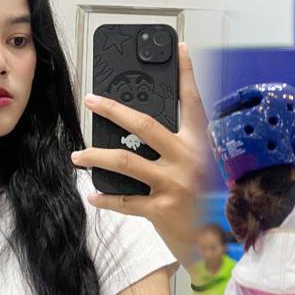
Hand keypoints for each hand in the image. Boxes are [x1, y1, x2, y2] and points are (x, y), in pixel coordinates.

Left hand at [72, 43, 209, 264]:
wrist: (216, 245)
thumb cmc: (205, 203)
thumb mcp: (201, 169)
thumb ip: (179, 149)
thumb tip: (140, 131)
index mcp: (200, 145)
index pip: (193, 102)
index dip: (187, 74)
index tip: (178, 49)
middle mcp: (188, 160)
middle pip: (144, 125)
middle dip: (112, 110)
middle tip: (91, 101)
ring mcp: (174, 184)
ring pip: (125, 161)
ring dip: (95, 157)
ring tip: (78, 156)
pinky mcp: (161, 209)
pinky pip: (125, 200)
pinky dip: (105, 198)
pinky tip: (93, 194)